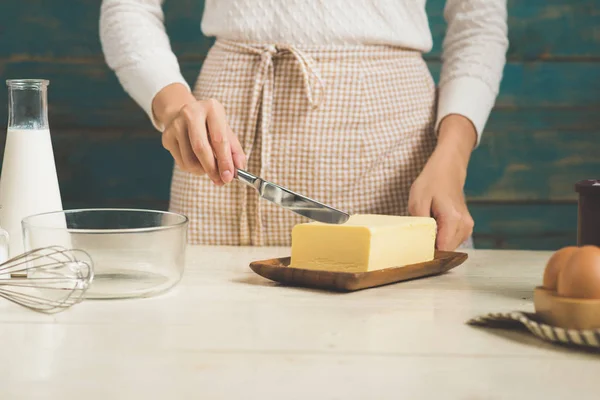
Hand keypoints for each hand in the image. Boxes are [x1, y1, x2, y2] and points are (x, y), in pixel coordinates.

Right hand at [152, 83, 245, 185]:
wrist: (186, 116)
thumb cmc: (211, 127)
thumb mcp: (226, 133)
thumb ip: (235, 152)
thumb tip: (239, 169)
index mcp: (212, 108)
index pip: (219, 139)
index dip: (225, 160)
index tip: (229, 177)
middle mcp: (191, 112)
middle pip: (200, 148)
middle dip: (212, 168)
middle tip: (220, 180)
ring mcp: (176, 124)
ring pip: (190, 160)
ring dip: (202, 171)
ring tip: (209, 168)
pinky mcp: (166, 136)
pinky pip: (181, 163)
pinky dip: (193, 169)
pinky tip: (197, 161)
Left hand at [408, 114, 476, 249]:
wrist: (447, 169)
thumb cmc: (432, 182)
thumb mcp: (417, 202)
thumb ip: (420, 226)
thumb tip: (419, 244)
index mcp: (453, 219)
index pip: (442, 249)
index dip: (428, 252)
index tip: (415, 249)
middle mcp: (465, 226)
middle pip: (446, 250)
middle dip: (431, 248)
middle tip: (418, 235)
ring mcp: (468, 227)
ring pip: (449, 247)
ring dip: (436, 242)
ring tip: (428, 227)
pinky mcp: (466, 227)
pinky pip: (452, 241)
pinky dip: (442, 238)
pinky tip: (434, 226)